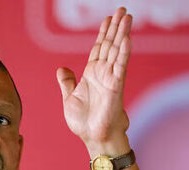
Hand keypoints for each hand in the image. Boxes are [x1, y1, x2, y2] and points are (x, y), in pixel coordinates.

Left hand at [56, 8, 131, 155]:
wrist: (94, 138)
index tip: (109, 19)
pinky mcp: (116, 87)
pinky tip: (127, 39)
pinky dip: (123, 52)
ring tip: (128, 17)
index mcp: (92, 74)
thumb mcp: (69, 98)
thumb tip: (61, 69)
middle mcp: (103, 73)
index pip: (99, 48)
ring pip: (117, 51)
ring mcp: (111, 78)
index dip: (104, 33)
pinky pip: (120, 66)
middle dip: (116, 27)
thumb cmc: (84, 123)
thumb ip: (67, 82)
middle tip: (123, 10)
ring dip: (122, 34)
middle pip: (110, 44)